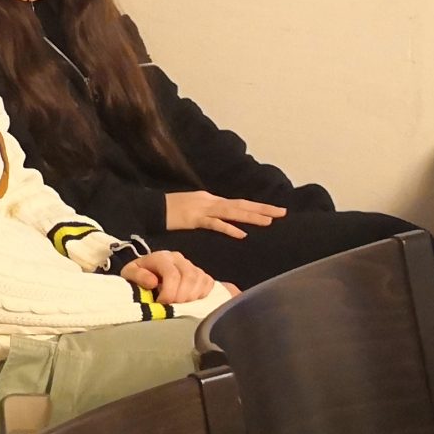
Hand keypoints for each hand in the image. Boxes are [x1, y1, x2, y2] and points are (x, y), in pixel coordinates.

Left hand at [122, 250, 217, 305]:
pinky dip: (201, 294)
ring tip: (179, 304)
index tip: (161, 303)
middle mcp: (178, 258)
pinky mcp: (200, 273)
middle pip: (189, 277)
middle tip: (172, 306)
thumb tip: (153, 282)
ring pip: (200, 280)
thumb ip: (137, 276)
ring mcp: (191, 265)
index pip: (172, 274)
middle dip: (181, 296)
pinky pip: (208, 283)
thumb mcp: (129, 274)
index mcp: (161, 257)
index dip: (169, 292)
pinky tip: (190, 300)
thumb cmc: (138, 276)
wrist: (146, 273)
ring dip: (191, 297)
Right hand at [162, 191, 283, 238]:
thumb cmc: (171, 209)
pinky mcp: (195, 219)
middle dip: (262, 209)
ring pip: (232, 212)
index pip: (238, 203)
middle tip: (282, 212)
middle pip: (240, 205)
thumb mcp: (193, 208)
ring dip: (251, 217)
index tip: (275, 210)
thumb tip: (222, 218)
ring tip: (269, 222)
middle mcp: (210, 201)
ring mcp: (203, 209)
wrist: (152, 207)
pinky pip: (214, 224)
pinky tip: (241, 234)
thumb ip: (209, 212)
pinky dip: (228, 229)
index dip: (257, 207)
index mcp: (211, 199)